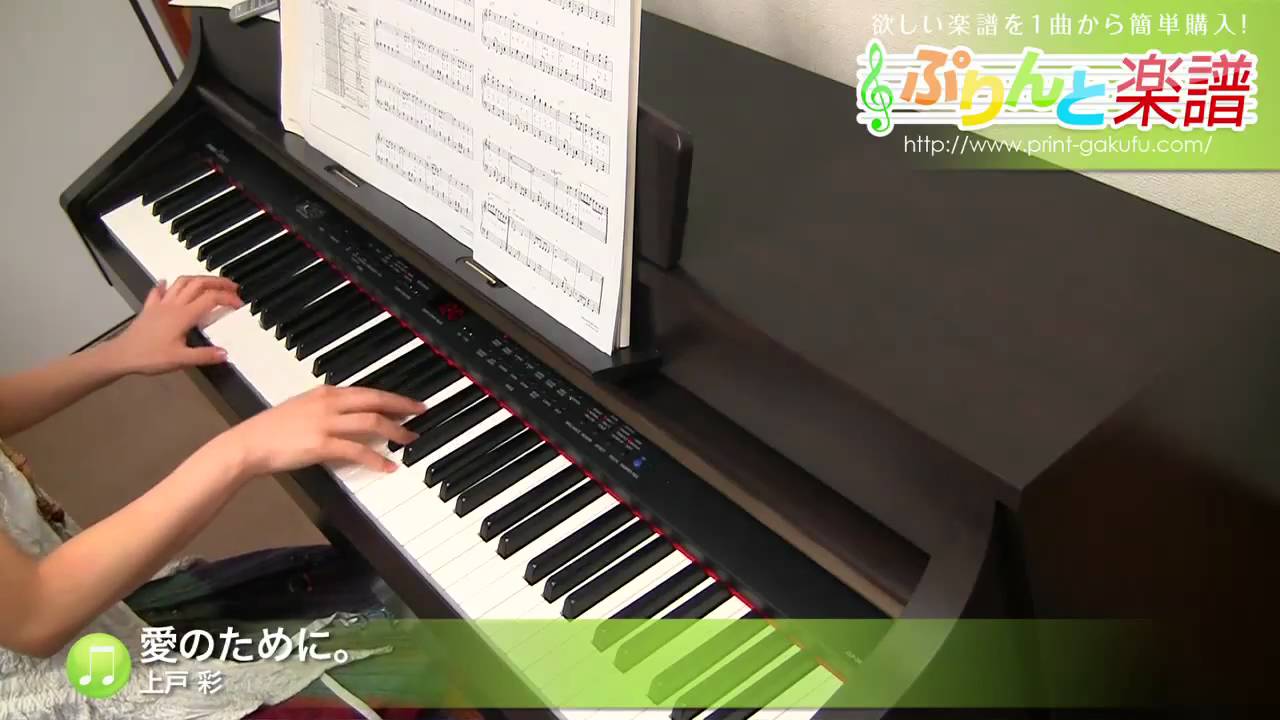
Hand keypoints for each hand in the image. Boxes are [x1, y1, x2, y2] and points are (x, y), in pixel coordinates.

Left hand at [106, 276, 243, 375]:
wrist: (121, 355)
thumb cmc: (150, 357)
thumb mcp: (180, 360)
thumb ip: (204, 356)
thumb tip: (225, 354)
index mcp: (184, 315)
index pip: (211, 299)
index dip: (228, 298)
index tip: (240, 304)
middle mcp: (174, 305)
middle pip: (198, 284)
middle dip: (217, 282)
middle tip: (232, 287)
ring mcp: (160, 304)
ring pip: (181, 282)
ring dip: (198, 279)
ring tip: (209, 283)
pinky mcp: (149, 308)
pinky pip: (158, 291)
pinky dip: (166, 285)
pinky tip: (167, 283)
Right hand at [213, 385, 426, 478]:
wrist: (248, 444)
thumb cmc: (270, 430)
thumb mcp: (302, 408)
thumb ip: (326, 408)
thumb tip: (349, 415)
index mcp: (325, 393)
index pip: (367, 391)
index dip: (391, 397)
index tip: (408, 402)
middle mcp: (329, 403)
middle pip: (376, 401)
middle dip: (402, 406)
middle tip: (421, 413)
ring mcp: (326, 423)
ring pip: (372, 423)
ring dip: (396, 431)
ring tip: (410, 440)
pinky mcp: (322, 445)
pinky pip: (358, 450)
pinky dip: (377, 459)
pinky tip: (388, 466)